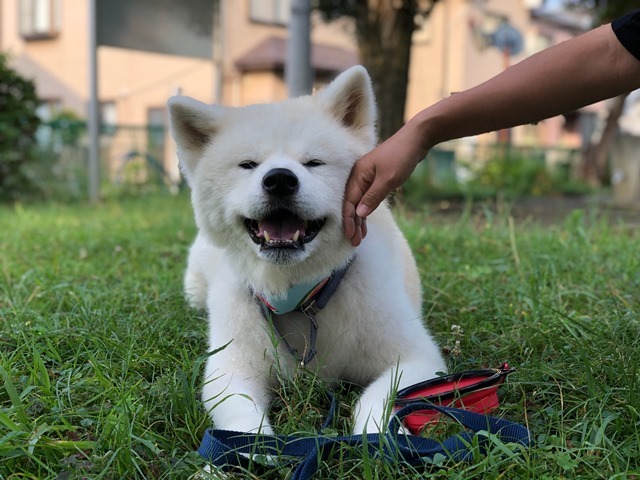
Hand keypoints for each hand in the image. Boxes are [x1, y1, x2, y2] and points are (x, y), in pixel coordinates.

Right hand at [343, 120, 429, 245]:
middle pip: (351, 204)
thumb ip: (373, 197)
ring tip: (360, 236)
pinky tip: (366, 219)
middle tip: (355, 242)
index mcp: (358, 175)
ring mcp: (367, 176)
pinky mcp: (375, 178)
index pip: (349, 203)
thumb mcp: (388, 180)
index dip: (348, 222)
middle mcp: (359, 176)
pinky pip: (367, 197)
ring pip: (359, 201)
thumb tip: (359, 214)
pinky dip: (367, 209)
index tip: (350, 237)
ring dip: (359, 219)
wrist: (416, 138)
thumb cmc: (401, 156)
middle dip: (352, 224)